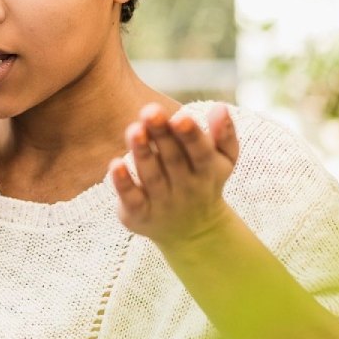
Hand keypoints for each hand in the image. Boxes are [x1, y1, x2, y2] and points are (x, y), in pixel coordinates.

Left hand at [108, 103, 239, 246]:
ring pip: (151, 176)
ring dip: (142, 153)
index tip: (180, 116)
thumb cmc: (204, 181)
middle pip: (172, 159)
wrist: (192, 231)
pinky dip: (123, 183)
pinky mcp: (139, 214)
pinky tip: (114, 164)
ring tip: (134, 130)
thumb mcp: (222, 161)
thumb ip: (224, 134)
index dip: (190, 135)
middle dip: (161, 135)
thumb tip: (220, 107)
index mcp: (207, 171)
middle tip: (150, 111)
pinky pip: (131, 199)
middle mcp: (185, 187)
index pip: (201, 152)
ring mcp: (161, 202)